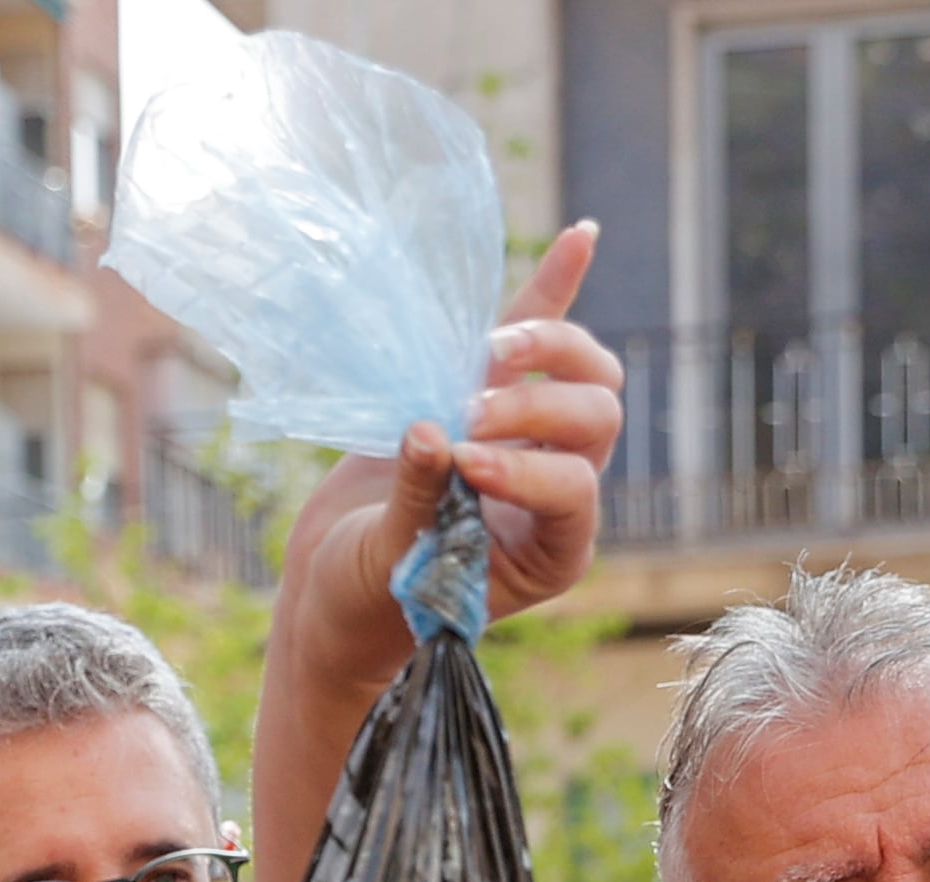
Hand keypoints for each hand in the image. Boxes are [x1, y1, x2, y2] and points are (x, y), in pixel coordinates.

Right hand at [269, 222, 625, 706]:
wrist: (334, 587)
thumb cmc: (364, 597)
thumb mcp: (388, 563)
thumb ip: (417, 503)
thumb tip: (431, 433)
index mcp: (552, 549)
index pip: (573, 488)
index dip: (525, 467)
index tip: (462, 464)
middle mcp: (557, 493)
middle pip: (596, 420)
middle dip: (535, 408)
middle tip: (463, 418)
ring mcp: (531, 441)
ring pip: (584, 374)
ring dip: (548, 349)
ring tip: (490, 353)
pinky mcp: (487, 397)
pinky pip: (534, 335)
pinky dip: (556, 285)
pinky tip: (582, 235)